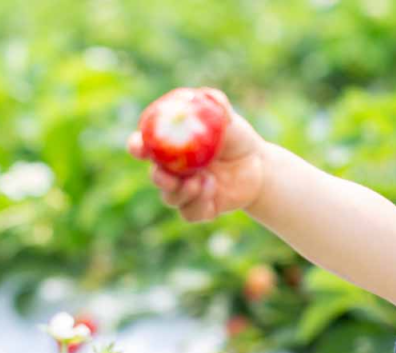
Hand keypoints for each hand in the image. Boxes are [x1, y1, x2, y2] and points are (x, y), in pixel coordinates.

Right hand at [127, 88, 266, 221]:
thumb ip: (217, 106)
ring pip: (170, 198)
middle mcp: (172, 170)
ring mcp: (185, 190)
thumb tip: (209, 95)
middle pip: (155, 177)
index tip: (140, 147)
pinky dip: (198, 205)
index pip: (143, 146)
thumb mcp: (229, 120)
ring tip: (203, 181)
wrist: (259, 165)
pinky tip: (212, 190)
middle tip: (169, 175)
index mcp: (170, 146)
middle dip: (158, 177)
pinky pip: (189, 214)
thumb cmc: (237, 138)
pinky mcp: (200, 208)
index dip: (136, 147)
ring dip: (182, 192)